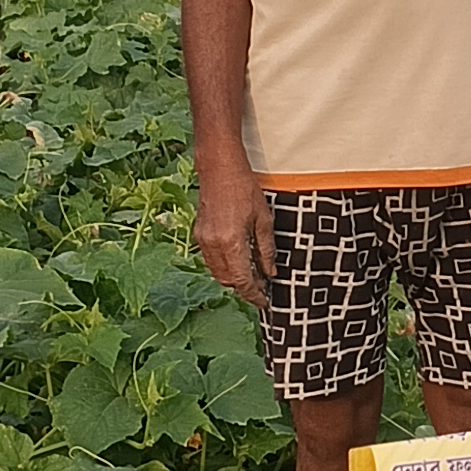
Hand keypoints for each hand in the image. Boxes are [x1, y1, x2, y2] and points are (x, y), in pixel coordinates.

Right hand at [194, 150, 275, 306]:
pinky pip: (210, 260)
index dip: (254, 294)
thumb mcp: (263, 219)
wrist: (219, 168)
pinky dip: (223, 266)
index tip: (264, 301)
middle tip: (261, 287)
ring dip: (232, 278)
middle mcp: (214, 245)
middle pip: (228, 280)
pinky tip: (237, 260)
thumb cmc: (244, 188)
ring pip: (217, 272)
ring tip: (251, 275)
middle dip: (244, 288)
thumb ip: (266, 249)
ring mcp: (203, 240)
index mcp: (232, 242)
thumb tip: (270, 272)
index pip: (242, 280)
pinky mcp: (199, 234)